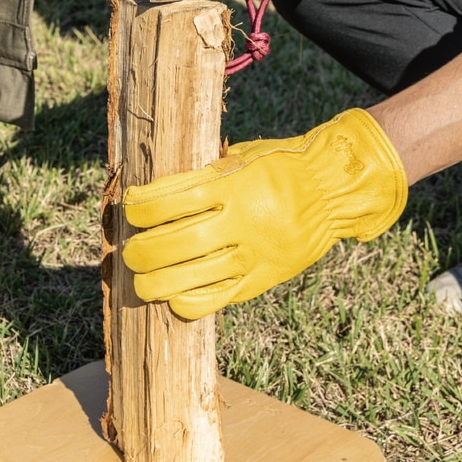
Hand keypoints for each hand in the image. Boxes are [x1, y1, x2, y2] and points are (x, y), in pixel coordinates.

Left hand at [120, 109, 406, 319]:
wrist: (332, 190)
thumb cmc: (277, 168)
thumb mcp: (239, 160)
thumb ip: (200, 177)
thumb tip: (149, 196)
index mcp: (234, 186)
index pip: (172, 201)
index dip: (141, 209)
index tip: (130, 210)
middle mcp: (243, 221)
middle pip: (177, 244)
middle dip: (143, 252)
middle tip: (129, 253)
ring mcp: (254, 253)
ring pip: (193, 276)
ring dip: (157, 282)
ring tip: (142, 282)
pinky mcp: (263, 278)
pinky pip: (218, 298)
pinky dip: (188, 302)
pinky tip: (173, 297)